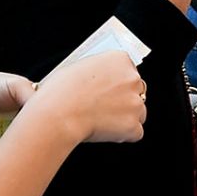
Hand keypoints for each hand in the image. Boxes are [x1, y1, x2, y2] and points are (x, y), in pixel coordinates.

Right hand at [26, 51, 148, 143]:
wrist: (57, 115)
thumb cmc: (59, 93)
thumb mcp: (75, 69)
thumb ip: (93, 72)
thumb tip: (87, 81)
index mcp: (119, 59)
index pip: (128, 70)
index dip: (117, 83)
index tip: (109, 91)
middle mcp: (132, 78)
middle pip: (137, 91)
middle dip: (124, 101)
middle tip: (104, 108)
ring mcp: (135, 102)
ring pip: (138, 112)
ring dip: (124, 118)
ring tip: (101, 120)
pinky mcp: (133, 125)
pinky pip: (135, 133)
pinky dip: (123, 135)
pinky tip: (105, 132)